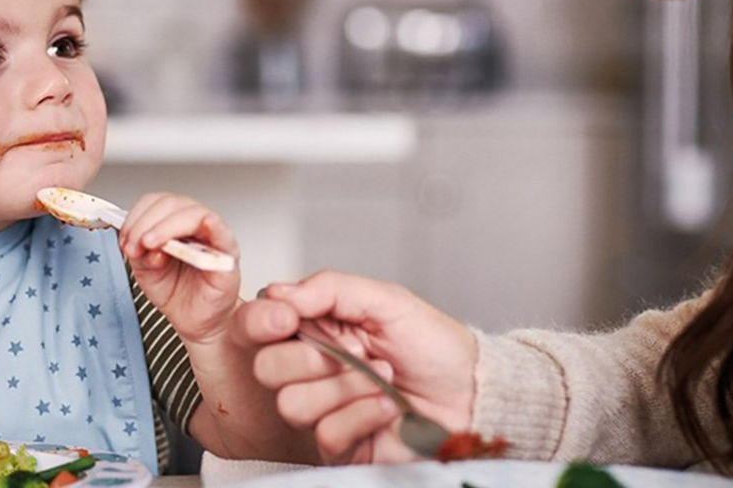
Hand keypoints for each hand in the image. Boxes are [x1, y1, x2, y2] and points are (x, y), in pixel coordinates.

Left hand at [119, 193, 239, 344]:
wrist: (197, 322)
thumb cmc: (178, 295)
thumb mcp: (147, 272)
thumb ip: (141, 254)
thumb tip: (143, 243)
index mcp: (173, 225)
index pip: (154, 203)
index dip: (136, 216)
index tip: (125, 239)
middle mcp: (193, 226)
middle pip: (170, 204)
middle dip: (146, 223)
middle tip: (135, 246)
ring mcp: (212, 236)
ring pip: (192, 212)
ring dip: (166, 227)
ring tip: (151, 245)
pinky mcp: (227, 252)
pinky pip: (221, 232)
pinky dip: (210, 225)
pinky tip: (200, 227)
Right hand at [234, 270, 477, 463]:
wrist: (472, 394)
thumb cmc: (436, 347)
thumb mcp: (388, 300)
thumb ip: (330, 288)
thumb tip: (279, 292)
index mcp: (319, 327)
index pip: (260, 324)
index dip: (264, 322)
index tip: (288, 319)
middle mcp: (314, 368)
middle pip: (267, 367)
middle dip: (313, 357)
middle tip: (355, 351)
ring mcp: (325, 408)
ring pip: (293, 403)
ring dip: (346, 387)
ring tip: (382, 378)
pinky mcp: (340, 444)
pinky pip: (327, 433)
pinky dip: (364, 414)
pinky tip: (387, 405)